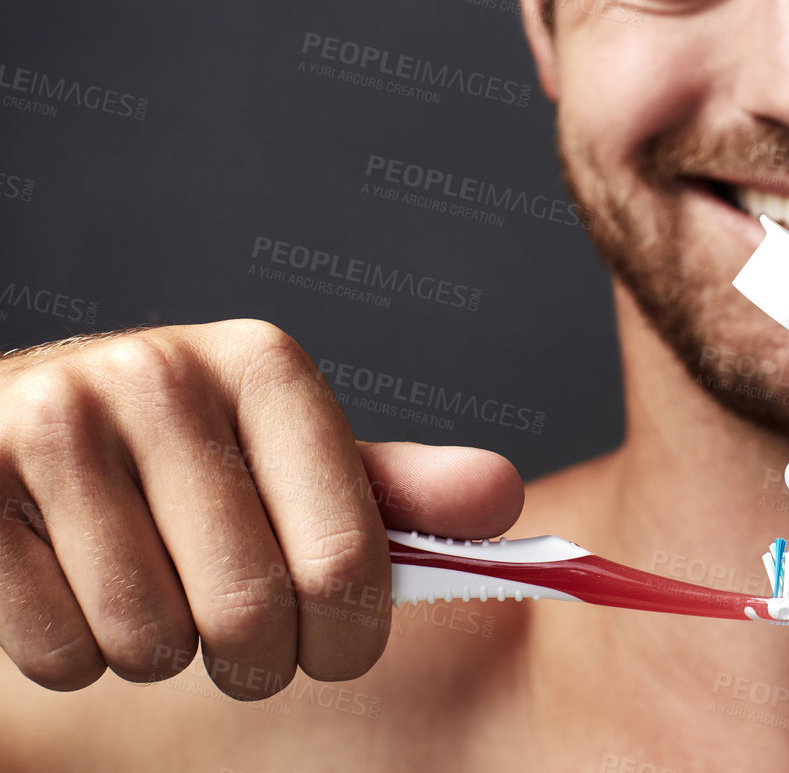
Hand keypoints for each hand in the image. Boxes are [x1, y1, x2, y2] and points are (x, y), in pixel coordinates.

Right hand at [0, 320, 522, 697]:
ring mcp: (57, 423)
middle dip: (254, 659)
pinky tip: (72, 586)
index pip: (345, 557)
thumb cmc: (176, 461)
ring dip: (158, 654)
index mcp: (264, 365)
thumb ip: (391, 487)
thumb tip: (501, 499)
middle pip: (248, 611)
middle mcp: (163, 375)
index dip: (349, 636)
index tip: (334, 647)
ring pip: (148, 641)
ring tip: (148, 594)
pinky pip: (58, 651)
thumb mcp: (288, 454)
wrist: (6, 433)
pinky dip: (73, 656)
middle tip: (239, 642)